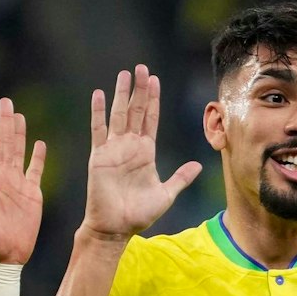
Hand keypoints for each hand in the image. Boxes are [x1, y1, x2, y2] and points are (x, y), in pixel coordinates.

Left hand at [0, 98, 46, 263]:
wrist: (6, 256)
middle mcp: (3, 177)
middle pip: (3, 142)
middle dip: (4, 121)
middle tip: (5, 100)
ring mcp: (18, 184)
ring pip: (19, 151)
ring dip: (20, 133)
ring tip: (19, 115)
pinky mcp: (33, 194)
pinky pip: (36, 170)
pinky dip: (39, 157)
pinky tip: (40, 143)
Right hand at [82, 65, 201, 239]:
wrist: (116, 228)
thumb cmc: (139, 214)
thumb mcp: (166, 194)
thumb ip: (180, 178)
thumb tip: (198, 165)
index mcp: (145, 152)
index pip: (150, 119)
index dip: (153, 100)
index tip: (155, 80)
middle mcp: (129, 147)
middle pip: (136, 111)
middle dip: (139, 89)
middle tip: (141, 68)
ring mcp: (113, 150)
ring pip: (119, 115)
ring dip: (121, 94)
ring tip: (124, 74)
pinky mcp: (99, 157)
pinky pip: (98, 130)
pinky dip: (97, 112)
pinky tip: (98, 94)